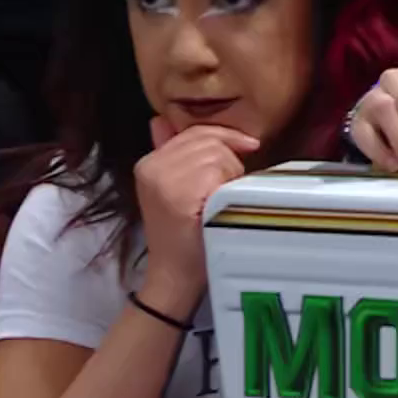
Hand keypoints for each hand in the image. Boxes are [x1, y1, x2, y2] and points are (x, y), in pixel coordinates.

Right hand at [135, 118, 258, 296]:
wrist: (174, 277)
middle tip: (230, 188)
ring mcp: (163, 180)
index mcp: (148, 163)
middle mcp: (152, 167)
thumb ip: (172, 156)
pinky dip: (227, 186)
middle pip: (208, 141)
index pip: (193, 132)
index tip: (249, 146)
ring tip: (223, 199)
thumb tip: (161, 120)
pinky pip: (216, 172)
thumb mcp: (172, 192)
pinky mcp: (178, 195)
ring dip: (231, 174)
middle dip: (230, 159)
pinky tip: (221, 205)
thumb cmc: (184, 238)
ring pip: (216, 155)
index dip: (225, 135)